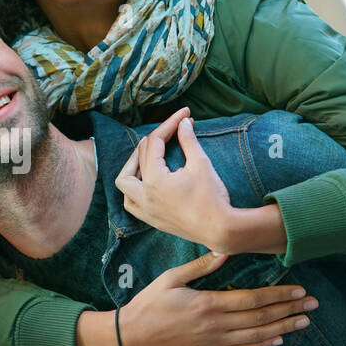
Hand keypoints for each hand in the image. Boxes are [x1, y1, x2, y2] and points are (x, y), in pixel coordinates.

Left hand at [115, 107, 233, 250]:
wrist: (221, 230)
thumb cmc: (212, 197)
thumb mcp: (201, 163)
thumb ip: (188, 140)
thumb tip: (183, 122)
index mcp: (154, 180)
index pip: (155, 143)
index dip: (170, 124)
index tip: (184, 115)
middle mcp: (144, 195)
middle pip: (138, 158)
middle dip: (154, 140)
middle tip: (169, 131)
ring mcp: (146, 210)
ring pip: (124, 185)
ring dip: (132, 168)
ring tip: (147, 157)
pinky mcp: (152, 220)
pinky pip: (132, 204)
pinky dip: (133, 191)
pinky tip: (146, 183)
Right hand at [118, 254, 315, 345]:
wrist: (132, 337)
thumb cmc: (149, 304)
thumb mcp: (171, 279)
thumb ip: (200, 266)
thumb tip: (225, 251)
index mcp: (208, 304)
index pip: (253, 299)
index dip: (279, 295)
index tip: (299, 290)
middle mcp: (216, 326)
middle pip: (261, 317)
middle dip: (289, 310)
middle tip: (312, 305)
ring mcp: (214, 343)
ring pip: (257, 336)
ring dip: (283, 328)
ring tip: (304, 322)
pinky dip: (262, 344)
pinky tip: (278, 338)